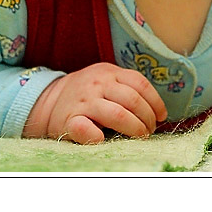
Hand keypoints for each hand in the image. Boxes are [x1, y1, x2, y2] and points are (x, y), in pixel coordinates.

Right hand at [23, 62, 167, 143]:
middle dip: (147, 119)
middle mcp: (97, 83)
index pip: (140, 83)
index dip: (155, 102)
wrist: (49, 100)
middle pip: (132, 100)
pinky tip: (105, 140)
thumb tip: (159, 111)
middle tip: (149, 131)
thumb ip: (127, 88)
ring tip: (139, 137)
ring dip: (134, 129)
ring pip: (117, 115)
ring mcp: (83, 101)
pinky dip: (97, 136)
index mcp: (109, 72)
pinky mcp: (69, 121)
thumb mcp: (107, 81)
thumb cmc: (89, 95)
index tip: (161, 116)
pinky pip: (85, 128)